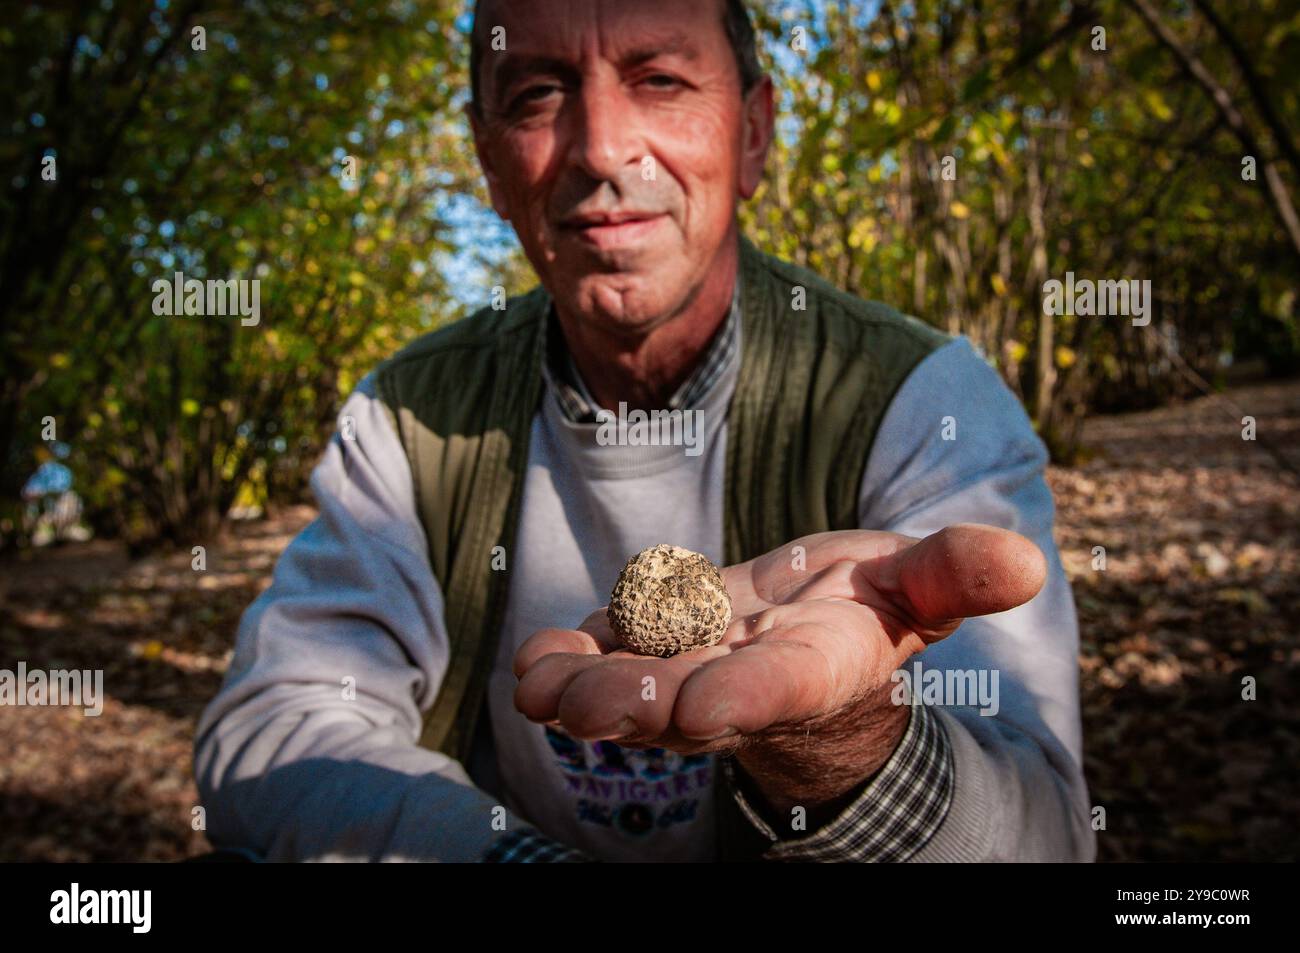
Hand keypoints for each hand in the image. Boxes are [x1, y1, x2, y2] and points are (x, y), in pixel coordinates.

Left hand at [514, 524, 1045, 813]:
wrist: (805, 633)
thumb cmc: (868, 608)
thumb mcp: (918, 583)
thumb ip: (956, 571)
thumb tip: (1026, 561)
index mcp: (813, 668)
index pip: (780, 689)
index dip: (743, 696)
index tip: (703, 705)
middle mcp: (742, 684)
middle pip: (687, 703)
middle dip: (640, 704)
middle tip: (590, 705)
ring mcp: (685, 674)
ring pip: (629, 691)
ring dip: (584, 690)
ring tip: (538, 684)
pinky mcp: (645, 653)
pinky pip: (600, 662)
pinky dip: (565, 662)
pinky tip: (535, 660)